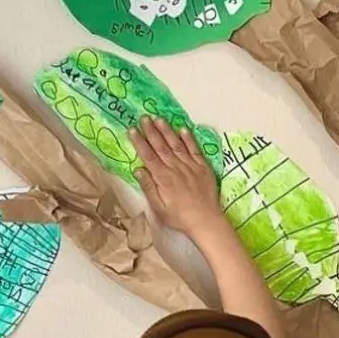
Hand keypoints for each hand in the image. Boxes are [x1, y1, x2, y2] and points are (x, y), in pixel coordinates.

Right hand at [130, 117, 226, 237]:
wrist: (206, 220)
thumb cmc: (179, 217)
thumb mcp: (158, 208)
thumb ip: (148, 188)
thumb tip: (138, 170)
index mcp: (163, 178)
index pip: (148, 156)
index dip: (140, 142)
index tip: (133, 129)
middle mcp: (175, 168)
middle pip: (161, 146)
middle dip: (151, 131)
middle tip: (144, 117)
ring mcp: (190, 166)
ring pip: (176, 145)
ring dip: (167, 131)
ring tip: (159, 119)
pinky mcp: (203, 167)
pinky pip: (194, 150)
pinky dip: (189, 139)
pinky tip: (183, 129)